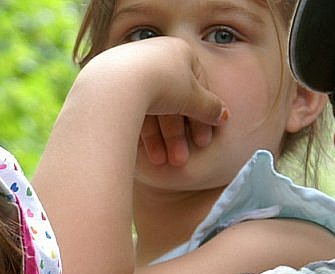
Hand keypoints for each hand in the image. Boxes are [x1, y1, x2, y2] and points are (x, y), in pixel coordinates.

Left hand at [100, 36, 227, 167]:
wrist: (114, 84)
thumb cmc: (161, 84)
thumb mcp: (192, 98)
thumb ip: (209, 107)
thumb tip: (223, 116)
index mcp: (178, 50)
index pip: (196, 87)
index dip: (202, 116)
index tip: (204, 140)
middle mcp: (154, 56)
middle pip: (172, 101)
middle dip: (177, 135)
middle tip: (180, 159)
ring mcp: (130, 69)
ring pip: (151, 109)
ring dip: (159, 139)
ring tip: (162, 162)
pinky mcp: (111, 87)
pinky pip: (132, 111)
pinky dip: (140, 132)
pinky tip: (144, 154)